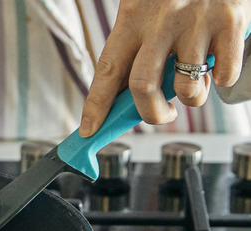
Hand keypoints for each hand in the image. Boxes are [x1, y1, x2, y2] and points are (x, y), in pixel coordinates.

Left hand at [79, 0, 250, 136]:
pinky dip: (221, 80)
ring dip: (191, 98)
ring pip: (186, 88)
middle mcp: (162, 21)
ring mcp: (197, 23)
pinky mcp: (230, 23)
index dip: (95, 106)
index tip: (89, 130)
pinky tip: (216, 63)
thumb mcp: (145, 7)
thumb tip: (125, 94)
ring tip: (193, 82)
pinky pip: (224, 74)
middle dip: (150, 114)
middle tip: (160, 115)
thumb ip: (137, 45)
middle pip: (142, 88)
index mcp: (133, 18)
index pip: (107, 71)